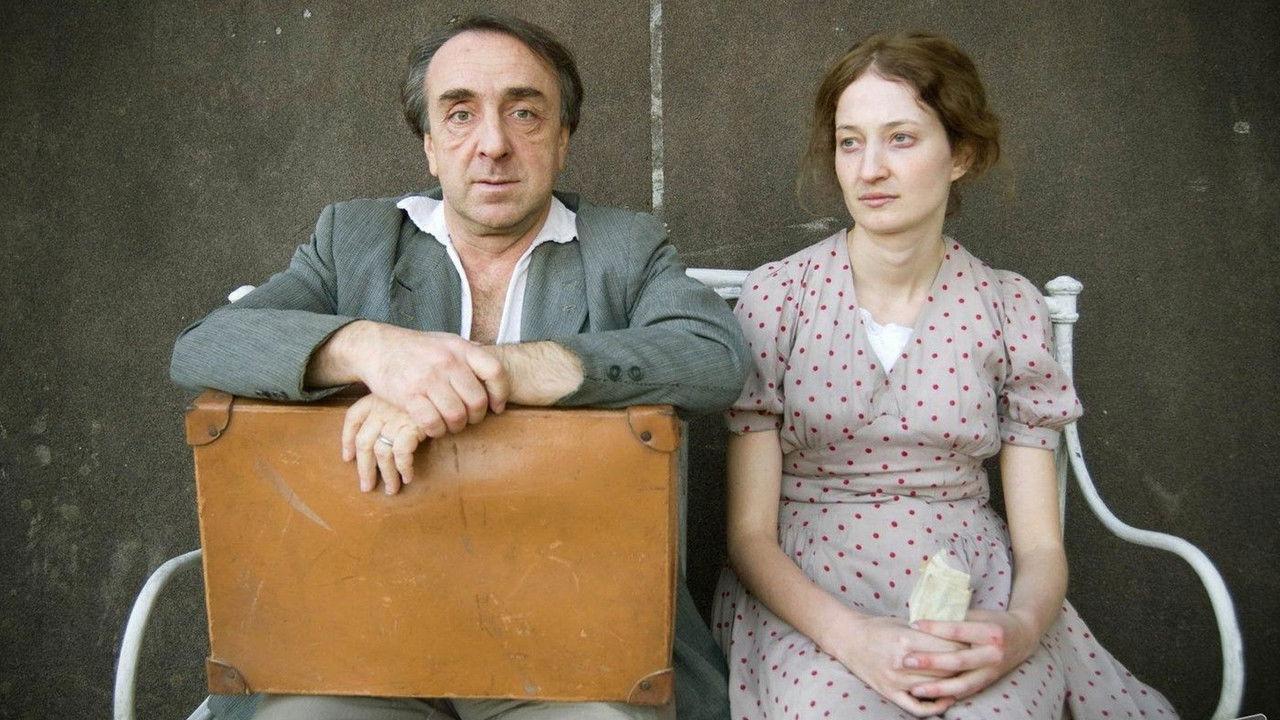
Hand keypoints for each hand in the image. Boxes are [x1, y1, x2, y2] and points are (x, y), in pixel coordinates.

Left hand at [342, 394, 431, 494]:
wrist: (443, 389)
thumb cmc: (423, 396)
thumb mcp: (400, 397)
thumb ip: (386, 411)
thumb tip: (373, 441)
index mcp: (375, 399)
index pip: (353, 419)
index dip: (347, 440)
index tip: (348, 458)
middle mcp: (382, 408)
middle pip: (364, 442)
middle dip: (364, 469)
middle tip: (367, 487)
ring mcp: (396, 418)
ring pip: (382, 453)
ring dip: (386, 475)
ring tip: (391, 489)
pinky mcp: (412, 426)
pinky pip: (401, 453)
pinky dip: (403, 468)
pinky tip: (407, 477)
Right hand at [355, 325, 508, 432]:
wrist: (376, 346)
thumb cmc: (415, 348)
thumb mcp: (445, 341)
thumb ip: (469, 353)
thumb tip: (495, 366)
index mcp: (460, 348)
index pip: (495, 371)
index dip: (501, 393)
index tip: (497, 406)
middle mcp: (447, 362)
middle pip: (477, 401)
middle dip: (476, 417)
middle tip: (468, 419)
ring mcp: (428, 379)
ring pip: (457, 416)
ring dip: (456, 427)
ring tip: (451, 424)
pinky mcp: (409, 396)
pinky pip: (433, 423)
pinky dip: (436, 431)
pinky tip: (434, 427)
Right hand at [822, 611, 966, 716]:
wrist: (847, 637)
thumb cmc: (876, 627)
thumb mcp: (903, 622)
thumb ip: (927, 632)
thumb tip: (957, 637)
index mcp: (907, 639)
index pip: (948, 648)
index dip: (965, 647)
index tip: (975, 645)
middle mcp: (902, 662)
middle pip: (945, 670)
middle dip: (963, 666)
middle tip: (975, 662)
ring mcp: (895, 680)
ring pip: (935, 687)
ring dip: (952, 684)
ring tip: (965, 678)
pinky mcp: (889, 692)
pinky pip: (917, 707)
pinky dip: (934, 707)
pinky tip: (946, 700)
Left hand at [904, 609, 1038, 701]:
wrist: (1024, 637)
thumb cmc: (994, 621)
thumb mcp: (979, 614)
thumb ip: (955, 617)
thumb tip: (925, 619)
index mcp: (990, 632)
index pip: (958, 630)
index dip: (935, 627)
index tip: (913, 625)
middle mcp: (993, 654)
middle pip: (958, 661)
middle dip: (931, 662)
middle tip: (907, 660)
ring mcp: (992, 671)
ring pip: (963, 684)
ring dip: (937, 688)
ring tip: (915, 689)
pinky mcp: (990, 682)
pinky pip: (967, 692)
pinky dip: (949, 696)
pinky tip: (931, 698)